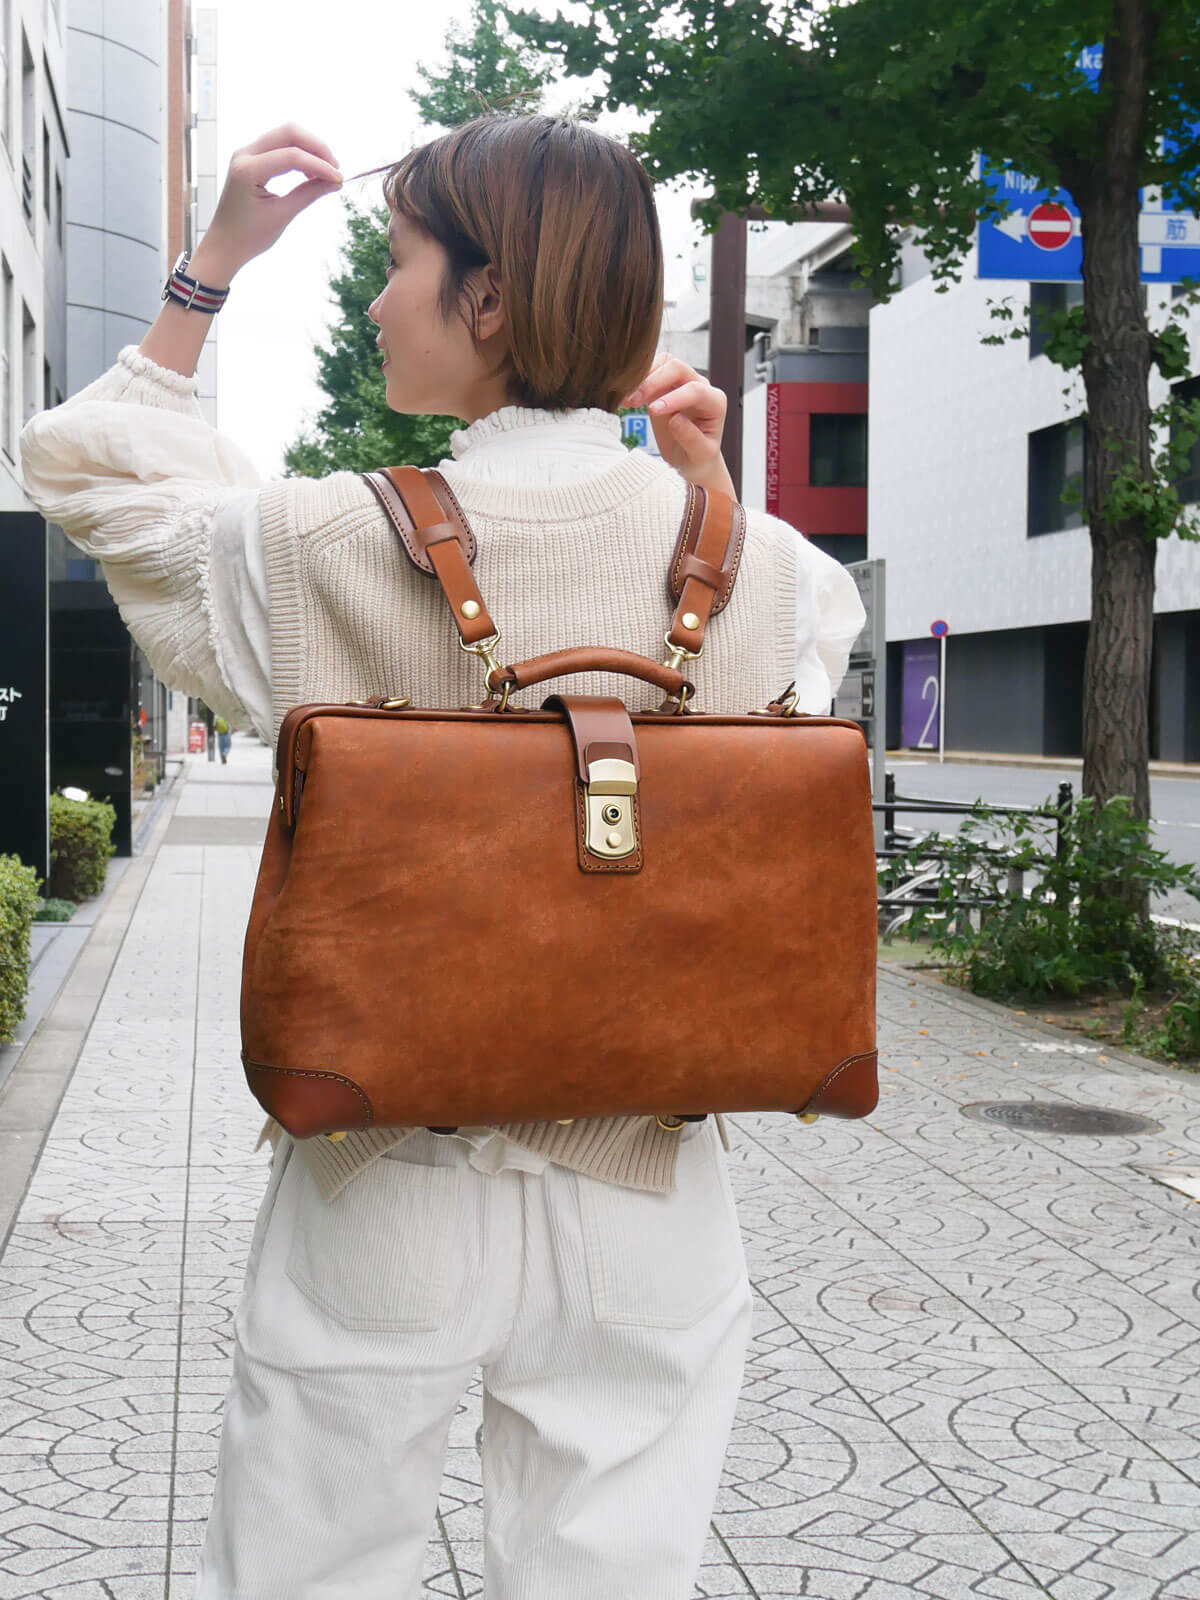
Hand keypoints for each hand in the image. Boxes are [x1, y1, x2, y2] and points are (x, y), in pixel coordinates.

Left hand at [192, 122, 342, 281]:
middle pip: (289, 133)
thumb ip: (309, 194)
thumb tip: (335, 182)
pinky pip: (279, 146)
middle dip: (316, 147)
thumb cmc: (249, 236)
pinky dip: (299, 154)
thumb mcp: (282, 215)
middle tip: (335, 169)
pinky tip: (311, 172)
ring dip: (309, 149)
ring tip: (326, 173)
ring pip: (285, 135)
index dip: (320, 166)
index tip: (339, 179)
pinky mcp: (251, 158)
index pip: (291, 156)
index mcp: (247, 170)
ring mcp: (247, 153)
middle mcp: (244, 154)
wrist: (225, 244)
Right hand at [619, 354, 734, 497]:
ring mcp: (683, 383)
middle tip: (633, 403)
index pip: (695, 390)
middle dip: (653, 382)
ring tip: (627, 402)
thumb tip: (675, 418)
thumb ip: (691, 438)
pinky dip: (636, 382)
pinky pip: (651, 372)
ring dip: (642, 379)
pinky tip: (626, 399)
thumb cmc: (698, 459)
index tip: (652, 411)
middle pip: (677, 367)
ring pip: (663, 363)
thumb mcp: (699, 455)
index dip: (673, 397)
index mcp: (714, 403)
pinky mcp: (665, 385)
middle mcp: (701, 387)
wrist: (690, 460)